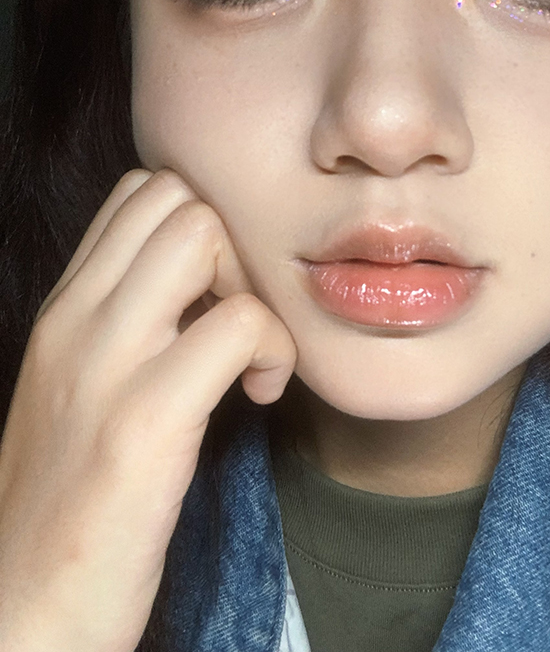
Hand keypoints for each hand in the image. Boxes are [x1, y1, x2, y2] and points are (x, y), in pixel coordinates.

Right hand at [0, 169, 297, 650]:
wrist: (24, 610)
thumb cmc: (67, 498)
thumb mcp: (76, 385)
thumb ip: (122, 319)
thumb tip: (199, 279)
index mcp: (62, 310)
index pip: (139, 191)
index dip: (200, 224)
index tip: (217, 291)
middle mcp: (75, 320)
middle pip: (180, 198)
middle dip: (233, 245)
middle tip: (241, 317)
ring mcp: (106, 365)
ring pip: (205, 235)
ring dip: (254, 288)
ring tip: (253, 355)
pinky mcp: (145, 422)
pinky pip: (240, 325)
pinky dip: (273, 351)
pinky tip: (261, 396)